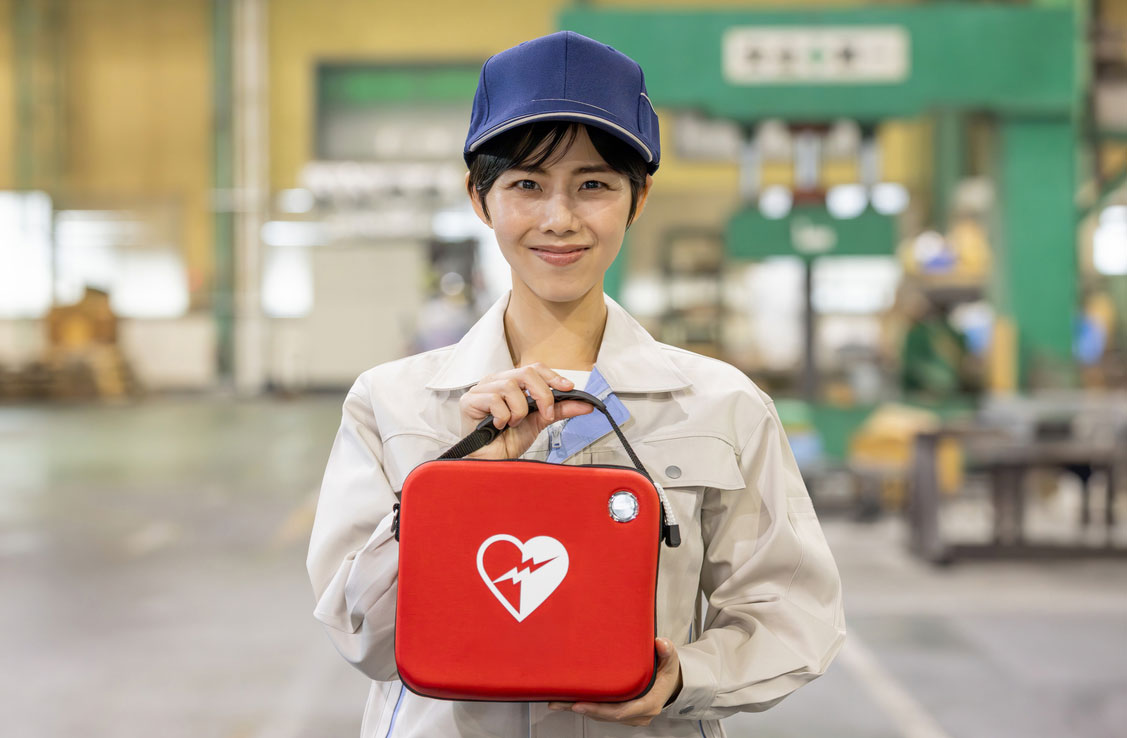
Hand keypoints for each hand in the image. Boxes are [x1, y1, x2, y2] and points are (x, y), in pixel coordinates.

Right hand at [458, 363, 593, 459]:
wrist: (493, 461)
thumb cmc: (509, 440)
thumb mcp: (539, 421)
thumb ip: (560, 410)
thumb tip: (585, 404)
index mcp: (510, 382)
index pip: (533, 368)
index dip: (552, 376)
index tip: (568, 388)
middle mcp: (495, 382)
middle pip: (525, 372)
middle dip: (542, 394)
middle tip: (546, 414)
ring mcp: (481, 390)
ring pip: (510, 386)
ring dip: (519, 410)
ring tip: (514, 423)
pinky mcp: (470, 401)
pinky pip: (495, 399)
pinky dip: (503, 416)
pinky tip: (499, 426)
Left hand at [547, 638, 682, 726]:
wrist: (671, 684)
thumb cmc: (667, 673)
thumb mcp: (670, 661)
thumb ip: (667, 652)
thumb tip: (661, 643)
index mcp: (648, 704)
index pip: (620, 711)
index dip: (599, 709)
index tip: (580, 703)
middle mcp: (638, 714)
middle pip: (607, 715)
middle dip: (583, 709)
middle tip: (561, 701)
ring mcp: (630, 716)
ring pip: (602, 716)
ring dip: (581, 708)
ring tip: (559, 701)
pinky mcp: (622, 713)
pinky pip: (603, 713)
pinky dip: (587, 707)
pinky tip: (570, 700)